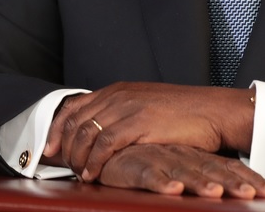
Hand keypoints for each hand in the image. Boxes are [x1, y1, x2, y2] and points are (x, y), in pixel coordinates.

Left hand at [44, 82, 253, 181]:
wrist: (213, 111)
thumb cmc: (184, 114)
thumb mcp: (147, 107)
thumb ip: (124, 115)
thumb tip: (104, 133)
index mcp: (119, 90)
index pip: (75, 106)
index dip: (58, 128)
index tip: (51, 147)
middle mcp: (119, 95)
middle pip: (76, 121)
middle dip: (64, 147)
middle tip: (63, 166)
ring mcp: (129, 107)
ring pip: (86, 133)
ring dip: (78, 157)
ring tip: (79, 174)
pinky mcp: (140, 123)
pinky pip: (105, 144)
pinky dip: (94, 161)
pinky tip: (93, 174)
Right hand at [97, 144, 264, 198]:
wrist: (116, 144)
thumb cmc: (150, 158)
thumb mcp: (182, 166)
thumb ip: (203, 175)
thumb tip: (230, 189)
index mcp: (198, 157)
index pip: (230, 169)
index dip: (250, 180)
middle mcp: (184, 157)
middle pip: (214, 172)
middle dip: (235, 184)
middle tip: (253, 196)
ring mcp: (162, 159)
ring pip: (185, 172)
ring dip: (201, 184)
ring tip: (216, 194)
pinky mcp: (137, 165)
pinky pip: (151, 175)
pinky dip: (162, 183)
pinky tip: (173, 189)